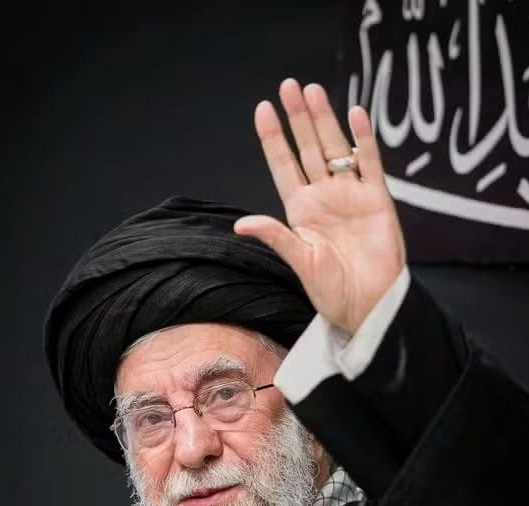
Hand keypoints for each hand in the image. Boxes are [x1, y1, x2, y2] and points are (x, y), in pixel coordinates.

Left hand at [234, 78, 405, 334]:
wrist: (369, 305)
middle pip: (308, 148)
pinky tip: (355, 115)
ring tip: (313, 91)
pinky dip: (363, 139)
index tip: (262, 110)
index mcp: (300, 211)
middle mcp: (324, 197)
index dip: (273, 138)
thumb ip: (276, 236)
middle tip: (289, 86)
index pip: (283, 166)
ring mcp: (351, 195)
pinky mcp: (377, 199)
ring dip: (325, 120)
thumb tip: (241, 224)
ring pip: (336, 148)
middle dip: (298, 118)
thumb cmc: (332, 291)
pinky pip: (370, 162)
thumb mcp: (300, 262)